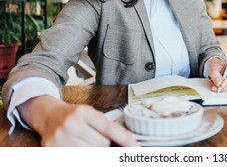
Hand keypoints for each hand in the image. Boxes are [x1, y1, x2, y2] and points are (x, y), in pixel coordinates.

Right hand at [17, 95, 138, 146]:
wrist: (48, 116)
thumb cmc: (74, 115)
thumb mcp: (91, 113)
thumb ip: (108, 125)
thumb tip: (130, 138)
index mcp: (83, 112)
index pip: (108, 129)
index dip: (124, 139)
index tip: (135, 146)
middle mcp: (70, 124)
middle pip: (101, 144)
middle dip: (104, 144)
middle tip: (95, 137)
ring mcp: (60, 138)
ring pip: (90, 153)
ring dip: (93, 150)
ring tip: (86, 141)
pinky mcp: (52, 149)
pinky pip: (76, 158)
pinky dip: (81, 154)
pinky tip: (78, 146)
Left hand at [206, 57, 226, 91]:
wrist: (214, 66)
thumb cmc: (215, 64)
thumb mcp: (212, 67)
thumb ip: (215, 74)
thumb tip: (218, 84)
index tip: (221, 85)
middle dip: (224, 88)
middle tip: (214, 87)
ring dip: (220, 89)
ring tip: (211, 83)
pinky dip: (219, 89)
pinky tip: (213, 84)